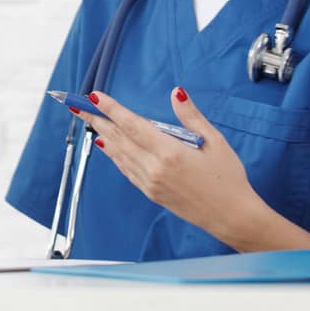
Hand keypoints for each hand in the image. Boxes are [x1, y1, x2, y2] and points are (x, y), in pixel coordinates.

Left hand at [72, 88, 265, 247]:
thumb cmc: (228, 179)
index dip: (112, 109)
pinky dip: (114, 155)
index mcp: (170, 153)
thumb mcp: (215, 142)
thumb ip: (191, 116)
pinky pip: (126, 169)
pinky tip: (107, 144)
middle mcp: (155, 168)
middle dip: (96, 119)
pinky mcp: (151, 193)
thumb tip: (176, 92)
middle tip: (76, 105)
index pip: (133, 125)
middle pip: (118, 138)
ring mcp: (151, 183)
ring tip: (88, 119)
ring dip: (102, 134)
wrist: (233, 217)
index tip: (94, 96)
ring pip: (119, 154)